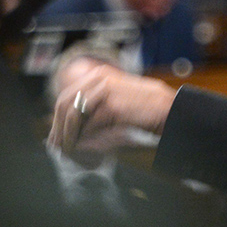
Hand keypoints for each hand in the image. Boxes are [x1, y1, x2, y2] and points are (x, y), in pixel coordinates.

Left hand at [46, 61, 178, 157]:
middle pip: (65, 103)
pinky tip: (81, 149)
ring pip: (73, 115)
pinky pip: (89, 126)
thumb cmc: (147, 110)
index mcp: (99, 75)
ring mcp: (105, 90)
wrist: (171, 111)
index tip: (56, 136)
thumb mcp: (118, 101)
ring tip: (67, 151)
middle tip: (56, 147)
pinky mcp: (112, 106)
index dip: (58, 118)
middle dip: (58, 128)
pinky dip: (82, 139)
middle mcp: (98, 78)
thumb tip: (75, 128)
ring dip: (67, 136)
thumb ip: (97, 107)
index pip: (67, 95)